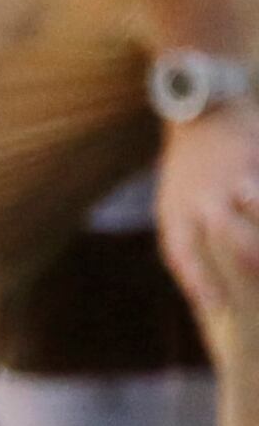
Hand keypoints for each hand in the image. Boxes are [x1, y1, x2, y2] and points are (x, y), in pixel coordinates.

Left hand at [157, 100, 258, 308]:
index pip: (183, 254)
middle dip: (248, 261)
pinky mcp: (252, 161)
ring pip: (252, 211)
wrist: (201, 114)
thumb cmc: (190, 171)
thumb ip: (190, 241)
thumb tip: (207, 293)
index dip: (201, 283)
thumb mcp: (175, 205)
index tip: (218, 310)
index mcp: (176, 213)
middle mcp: (200, 198)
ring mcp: (230, 178)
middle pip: (225, 235)